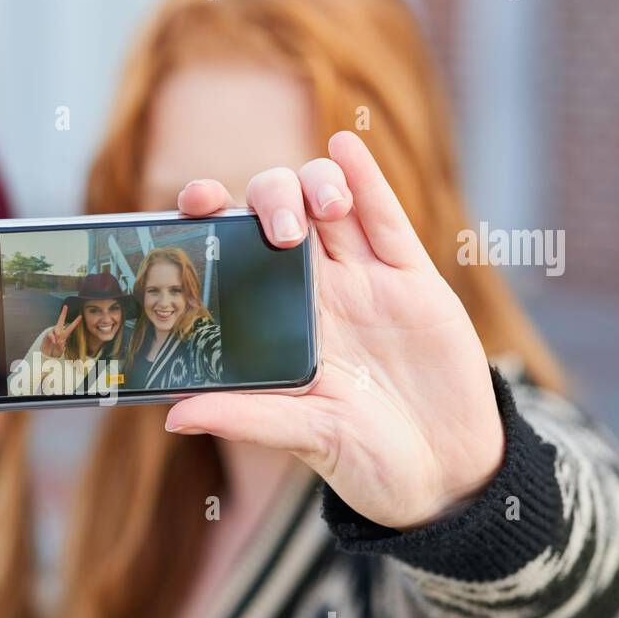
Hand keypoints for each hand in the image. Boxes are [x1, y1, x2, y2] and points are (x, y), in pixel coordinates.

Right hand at [40, 304, 81, 358]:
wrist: (47, 353)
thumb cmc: (55, 351)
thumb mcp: (60, 350)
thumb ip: (61, 346)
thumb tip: (58, 340)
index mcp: (64, 334)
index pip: (71, 327)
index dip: (76, 322)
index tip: (80, 316)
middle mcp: (59, 331)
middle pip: (61, 320)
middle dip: (63, 313)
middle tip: (65, 306)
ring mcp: (53, 332)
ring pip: (56, 328)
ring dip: (58, 333)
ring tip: (58, 340)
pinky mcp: (48, 334)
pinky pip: (51, 334)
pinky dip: (53, 338)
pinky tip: (54, 342)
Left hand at [164, 131, 503, 529]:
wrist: (444, 472)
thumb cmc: (366, 460)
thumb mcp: (304, 436)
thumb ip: (245, 418)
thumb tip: (175, 415)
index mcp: (280, 324)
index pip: (238, 255)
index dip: (214, 220)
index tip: (194, 202)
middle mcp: (317, 294)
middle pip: (282, 215)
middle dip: (271, 198)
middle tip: (281, 229)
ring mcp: (366, 283)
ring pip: (333, 206)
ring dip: (319, 185)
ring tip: (325, 208)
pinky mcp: (414, 282)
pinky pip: (387, 222)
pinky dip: (367, 180)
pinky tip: (345, 145)